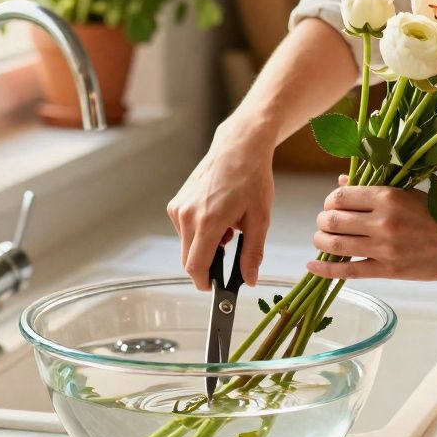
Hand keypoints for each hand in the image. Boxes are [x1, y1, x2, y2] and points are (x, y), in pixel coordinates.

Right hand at [167, 123, 274, 289]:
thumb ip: (252, 253)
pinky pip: (184, 230)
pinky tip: (217, 217)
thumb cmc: (252, 179)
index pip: (195, 266)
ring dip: (205, 246)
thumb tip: (249, 280)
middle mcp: (186, 215)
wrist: (238, 148)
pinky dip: (199, 233)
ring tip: (228, 227)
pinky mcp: (176, 203)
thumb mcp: (260, 219)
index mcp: (208, 221)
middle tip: (231, 251)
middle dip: (208, 264)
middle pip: (189, 259)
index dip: (204, 283)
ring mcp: (178, 208)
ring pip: (187, 245)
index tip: (215, 287)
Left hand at [306, 181, 436, 280]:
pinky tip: (312, 266)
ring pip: (335, 245)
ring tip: (322, 240)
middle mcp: (383, 221)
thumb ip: (373, 189)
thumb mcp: (409, 193)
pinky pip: (348, 272)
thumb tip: (340, 184)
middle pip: (332, 220)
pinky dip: (325, 269)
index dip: (330, 201)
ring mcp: (385, 248)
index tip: (332, 205)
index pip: (340, 197)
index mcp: (389, 196)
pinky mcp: (389, 271)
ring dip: (321, 242)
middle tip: (325, 224)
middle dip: (322, 222)